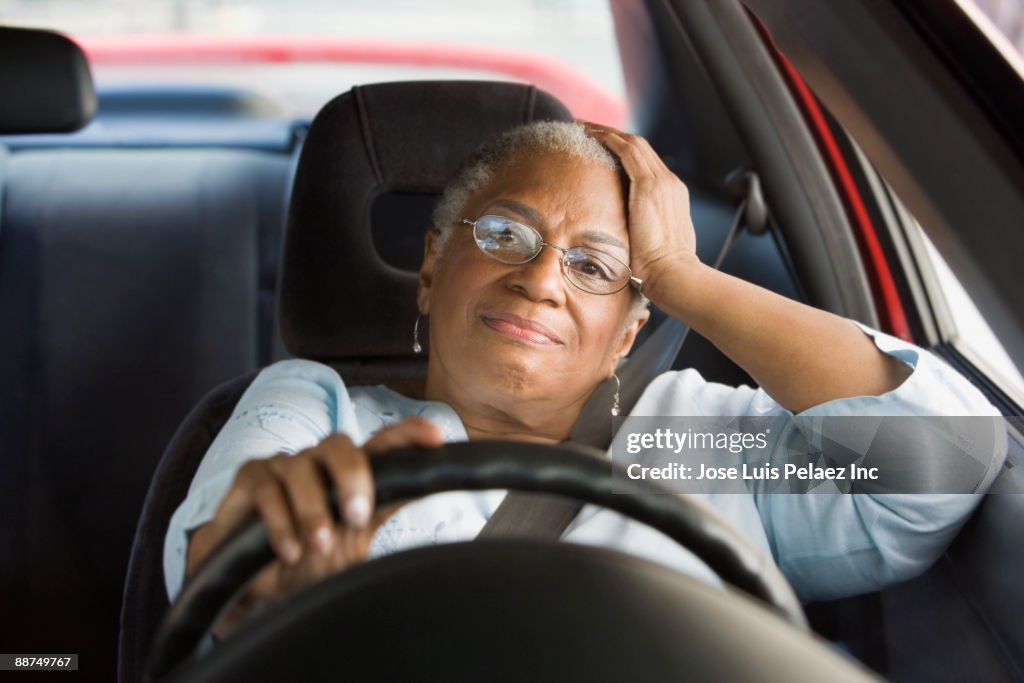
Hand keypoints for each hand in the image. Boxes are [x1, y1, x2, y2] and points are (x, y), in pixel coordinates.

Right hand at [185, 416, 444, 636]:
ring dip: (311, 509)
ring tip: (317, 546)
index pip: (382, 445)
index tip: (436, 437)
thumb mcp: (349, 546)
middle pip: (339, 444)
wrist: (253, 586)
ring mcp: (283, 465)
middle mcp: (318, 463)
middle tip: (357, 517)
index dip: (409, 435)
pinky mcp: (249, 476)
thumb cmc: (307, 560)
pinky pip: (266, 488)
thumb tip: (413, 496)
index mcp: (349, 474)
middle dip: (352, 476)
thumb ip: (375, 515)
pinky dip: (280, 522)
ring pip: (300, 467)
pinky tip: (288, 551)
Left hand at [581, 121, 701, 301]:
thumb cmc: (660, 271)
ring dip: (605, 132)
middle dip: (611, 135)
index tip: (600, 148)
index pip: (645, 164)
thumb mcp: (651, 246)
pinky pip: (626, 150)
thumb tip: (621, 241)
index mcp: (670, 196)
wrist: (674, 274)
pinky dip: (607, 139)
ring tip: (580, 126)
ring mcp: (662, 182)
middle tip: (585, 129)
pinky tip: (587, 135)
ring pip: (632, 143)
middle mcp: (669, 183)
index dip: (621, 152)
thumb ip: (639, 234)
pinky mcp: (650, 185)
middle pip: (639, 147)